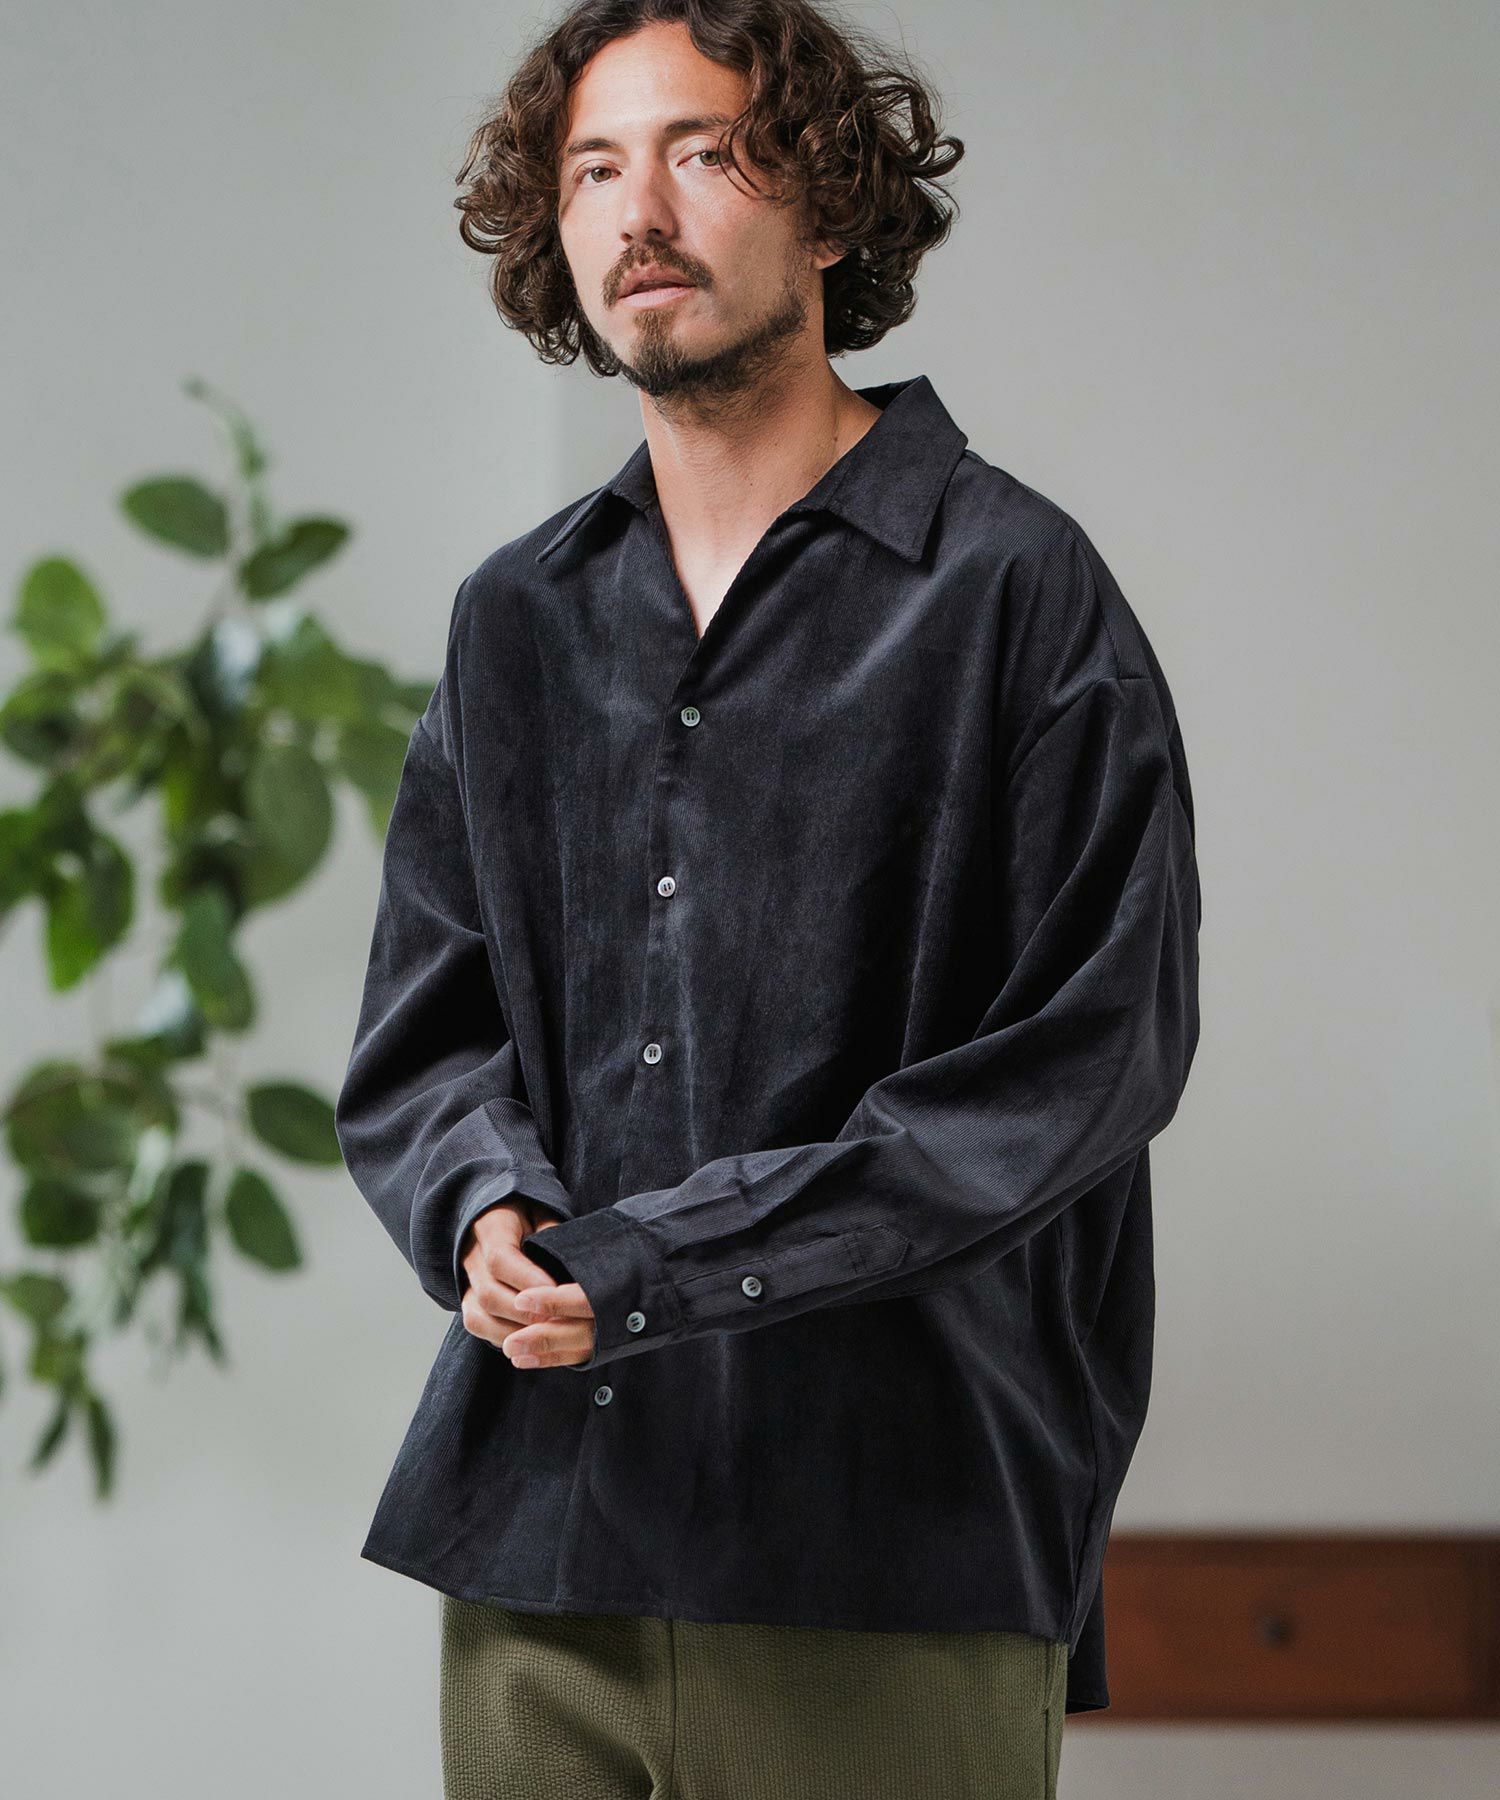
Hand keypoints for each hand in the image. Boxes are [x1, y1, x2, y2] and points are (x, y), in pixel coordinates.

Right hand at [458, 1201, 595, 1368]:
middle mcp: (471, 1256)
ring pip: (478, 1316)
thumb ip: (550, 1230)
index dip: (527, 1279)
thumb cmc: (527, 1212)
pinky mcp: (467, 1299)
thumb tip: (565, 1259)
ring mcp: (466, 1281)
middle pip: (489, 1294)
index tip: (554, 1292)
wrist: (497, 1214)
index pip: (501, 1258)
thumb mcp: (541, 1210)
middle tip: (555, 1323)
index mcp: (490, 1226)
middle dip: (524, 1314)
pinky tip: (529, 1342)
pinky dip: (502, 1337)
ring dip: (513, 1332)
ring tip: (544, 1338)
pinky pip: (478, 1325)